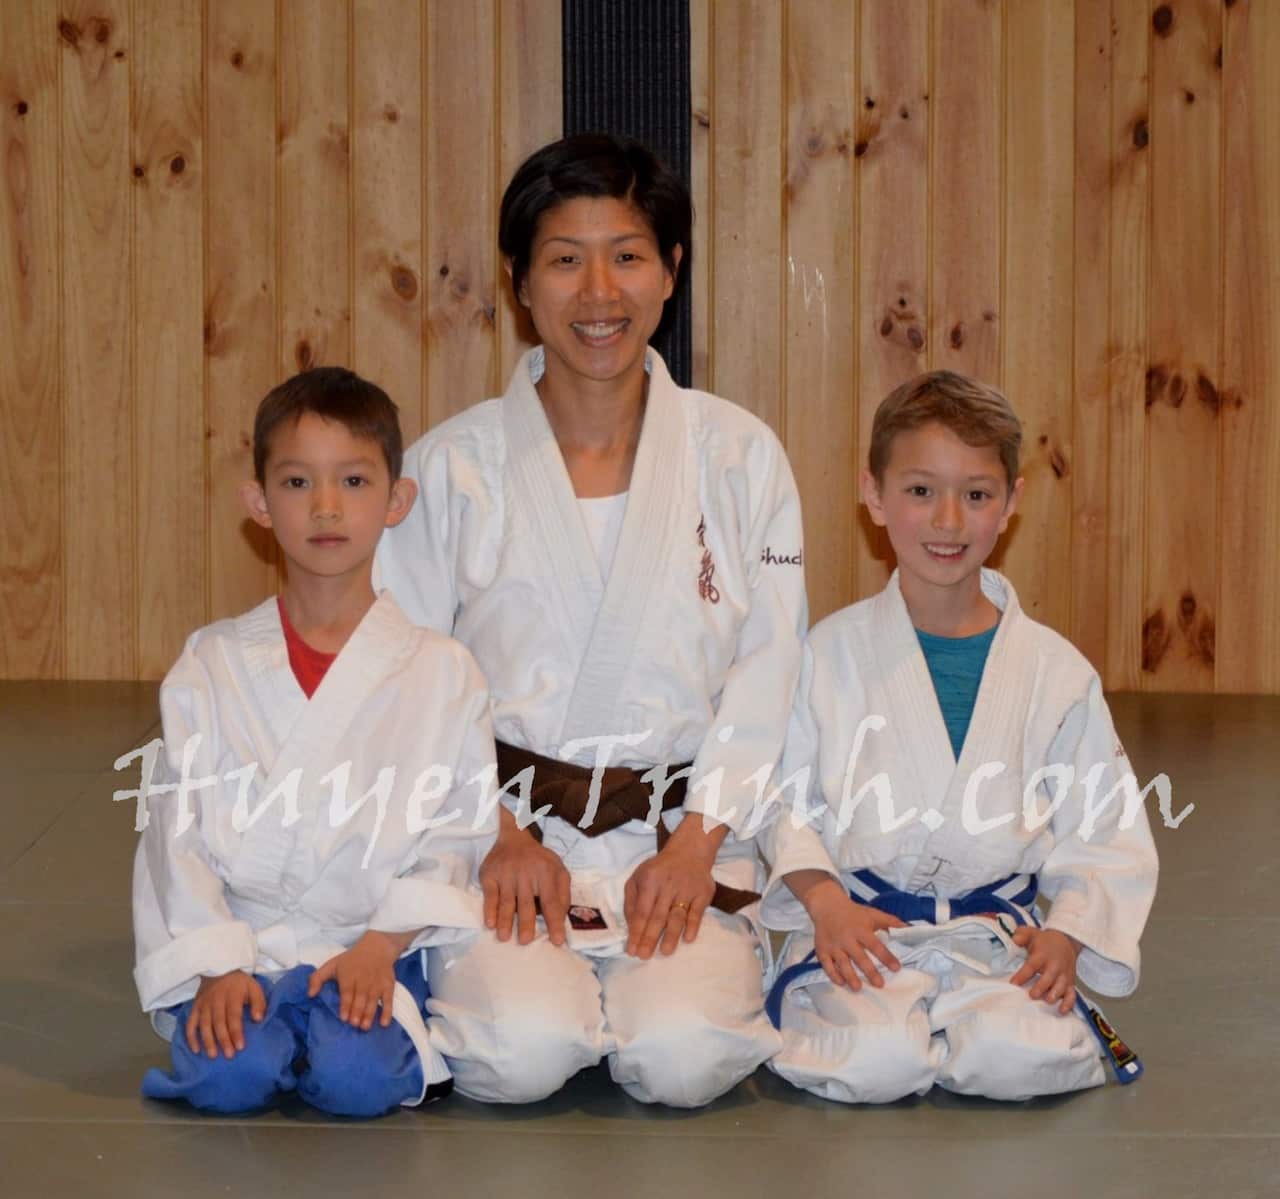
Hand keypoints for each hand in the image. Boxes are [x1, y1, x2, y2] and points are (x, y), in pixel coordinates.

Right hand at [186, 970, 265, 1058]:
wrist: (219, 969)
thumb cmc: (240, 983)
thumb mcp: (254, 987)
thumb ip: (258, 1003)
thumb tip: (258, 1019)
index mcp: (232, 995)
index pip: (234, 1016)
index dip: (236, 1032)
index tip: (240, 1047)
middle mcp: (216, 1000)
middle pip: (219, 1023)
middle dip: (223, 1040)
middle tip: (228, 1055)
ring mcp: (204, 1004)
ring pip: (204, 1025)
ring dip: (208, 1041)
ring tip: (213, 1056)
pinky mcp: (195, 1007)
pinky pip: (190, 1023)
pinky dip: (191, 1037)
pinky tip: (196, 1049)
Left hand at [307, 930, 407, 1029]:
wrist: (377, 947)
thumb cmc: (351, 960)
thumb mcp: (332, 964)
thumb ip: (317, 978)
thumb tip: (310, 995)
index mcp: (348, 975)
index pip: (347, 991)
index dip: (346, 1004)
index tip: (343, 1017)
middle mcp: (363, 980)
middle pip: (361, 997)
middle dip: (357, 1011)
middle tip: (354, 1024)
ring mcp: (377, 984)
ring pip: (373, 1001)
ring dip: (369, 1014)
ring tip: (365, 1027)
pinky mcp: (388, 986)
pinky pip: (388, 1000)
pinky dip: (387, 1012)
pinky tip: (384, 1023)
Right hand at [480, 811, 570, 945]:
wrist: (513, 837)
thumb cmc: (539, 860)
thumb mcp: (558, 869)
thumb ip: (563, 893)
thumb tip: (561, 917)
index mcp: (546, 872)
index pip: (551, 901)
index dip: (554, 922)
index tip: (557, 940)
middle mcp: (526, 873)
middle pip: (526, 902)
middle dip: (526, 923)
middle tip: (526, 941)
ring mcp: (506, 874)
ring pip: (506, 901)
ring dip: (505, 920)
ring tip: (505, 937)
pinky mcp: (490, 875)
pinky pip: (489, 895)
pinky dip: (489, 910)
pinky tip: (490, 923)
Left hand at [623, 816, 721, 958]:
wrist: (690, 852)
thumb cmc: (659, 870)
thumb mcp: (639, 878)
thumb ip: (632, 901)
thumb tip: (631, 927)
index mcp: (650, 880)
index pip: (642, 911)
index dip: (636, 932)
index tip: (632, 950)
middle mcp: (668, 884)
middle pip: (658, 916)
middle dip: (650, 938)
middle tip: (644, 956)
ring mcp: (687, 889)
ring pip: (678, 915)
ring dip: (671, 935)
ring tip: (665, 952)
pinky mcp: (703, 892)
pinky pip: (698, 912)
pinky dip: (693, 926)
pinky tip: (688, 938)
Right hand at [804, 877, 904, 988]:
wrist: (827, 906)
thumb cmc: (854, 913)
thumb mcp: (873, 914)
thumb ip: (891, 922)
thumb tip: (910, 929)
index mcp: (860, 929)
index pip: (875, 945)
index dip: (886, 957)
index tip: (896, 968)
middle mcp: (847, 938)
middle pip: (859, 957)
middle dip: (869, 971)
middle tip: (880, 984)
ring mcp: (833, 945)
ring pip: (842, 963)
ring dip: (850, 976)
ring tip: (858, 988)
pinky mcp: (822, 949)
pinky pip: (826, 964)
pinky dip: (833, 974)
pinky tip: (841, 982)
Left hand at [1010, 926, 1080, 1013]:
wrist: (1066, 941)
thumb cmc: (1044, 940)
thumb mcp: (1031, 933)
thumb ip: (1021, 935)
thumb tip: (1015, 939)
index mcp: (1042, 955)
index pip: (1032, 965)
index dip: (1023, 975)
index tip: (1013, 983)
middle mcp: (1054, 966)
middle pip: (1048, 978)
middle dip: (1041, 987)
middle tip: (1032, 995)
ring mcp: (1064, 975)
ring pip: (1061, 987)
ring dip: (1055, 994)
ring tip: (1047, 1001)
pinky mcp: (1071, 983)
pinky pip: (1072, 994)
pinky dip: (1069, 1003)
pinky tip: (1062, 1011)